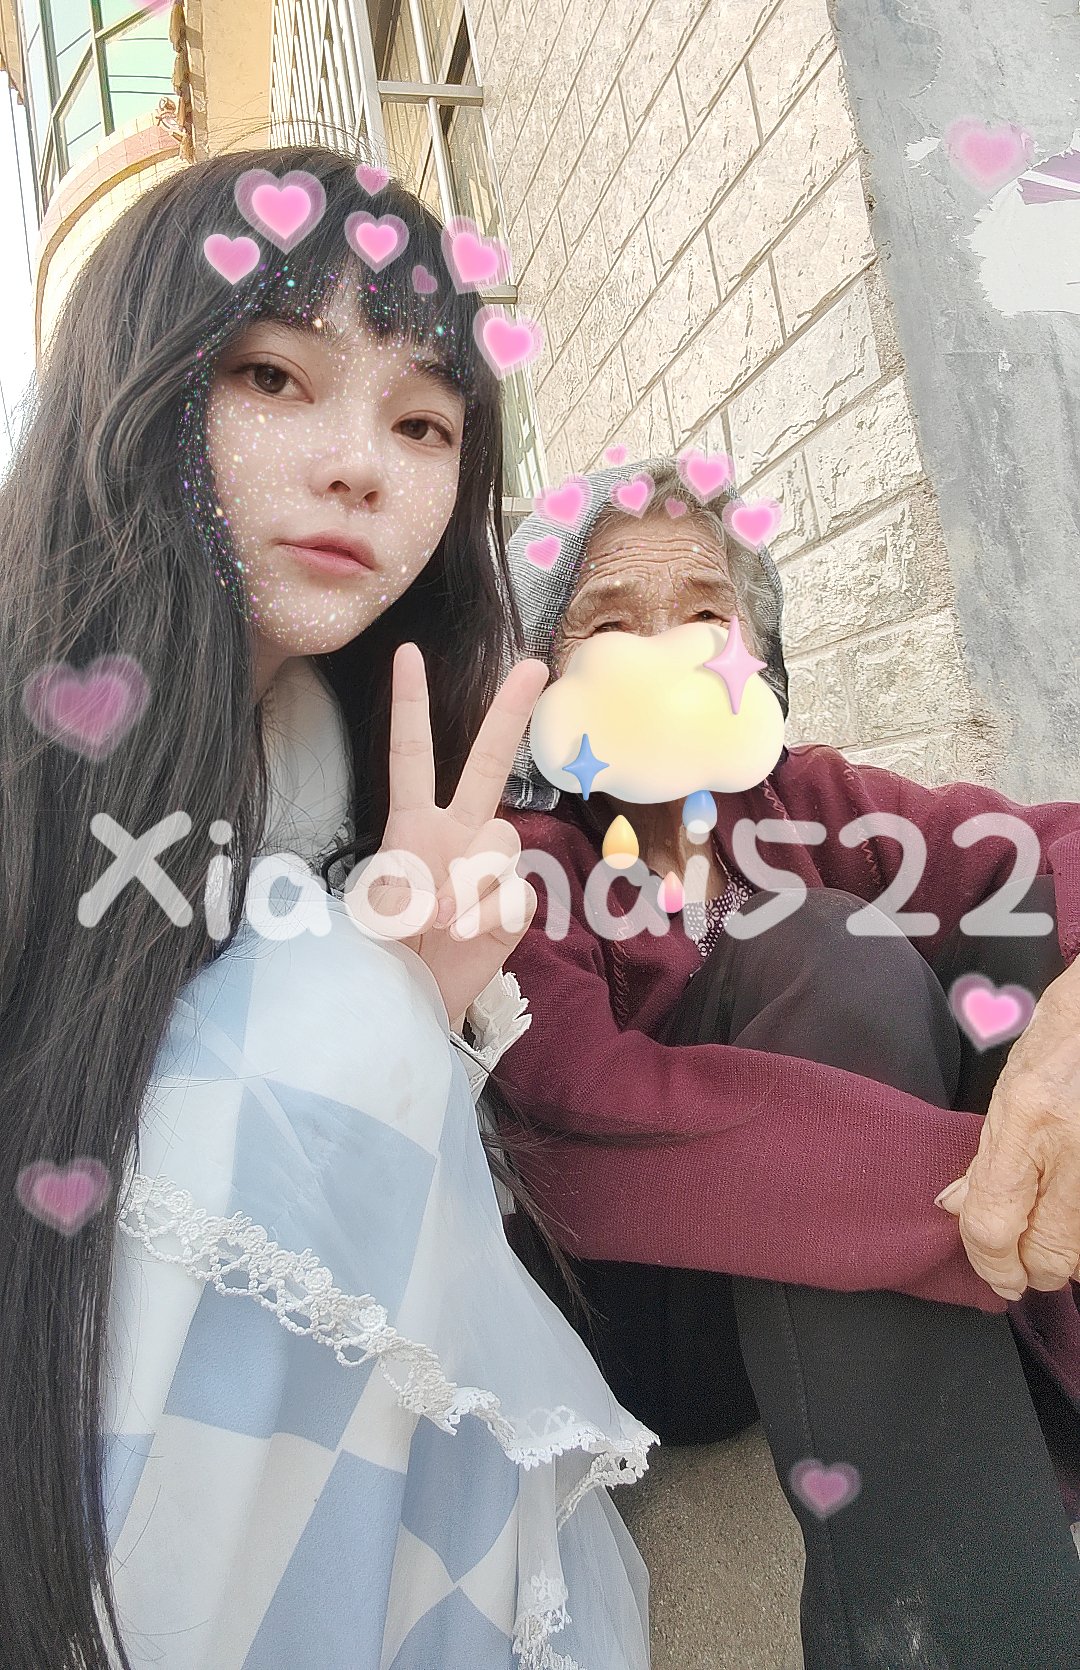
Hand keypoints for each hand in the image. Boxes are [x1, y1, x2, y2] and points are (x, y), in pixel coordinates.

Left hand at [343, 642, 548, 1029]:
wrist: (407, 1010)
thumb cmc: (378, 959)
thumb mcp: (371, 913)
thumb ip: (412, 887)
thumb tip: (456, 895)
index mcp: (411, 826)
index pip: (412, 754)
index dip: (411, 704)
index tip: (409, 654)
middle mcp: (456, 836)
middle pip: (485, 764)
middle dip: (509, 714)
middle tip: (534, 665)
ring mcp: (489, 870)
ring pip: (501, 841)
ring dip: (469, 881)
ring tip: (440, 921)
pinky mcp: (515, 907)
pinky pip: (514, 893)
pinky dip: (486, 915)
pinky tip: (467, 936)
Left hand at [936, 958, 1079, 1298]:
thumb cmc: (1071, 1032)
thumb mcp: (1015, 1082)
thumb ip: (989, 1153)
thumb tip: (957, 1208)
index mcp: (1029, 1117)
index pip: (992, 1222)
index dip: (988, 1263)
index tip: (996, 1274)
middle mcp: (1075, 1146)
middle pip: (1048, 1255)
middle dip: (1033, 1267)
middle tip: (1028, 1255)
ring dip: (1069, 1254)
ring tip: (1058, 1226)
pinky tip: (1076, 1207)